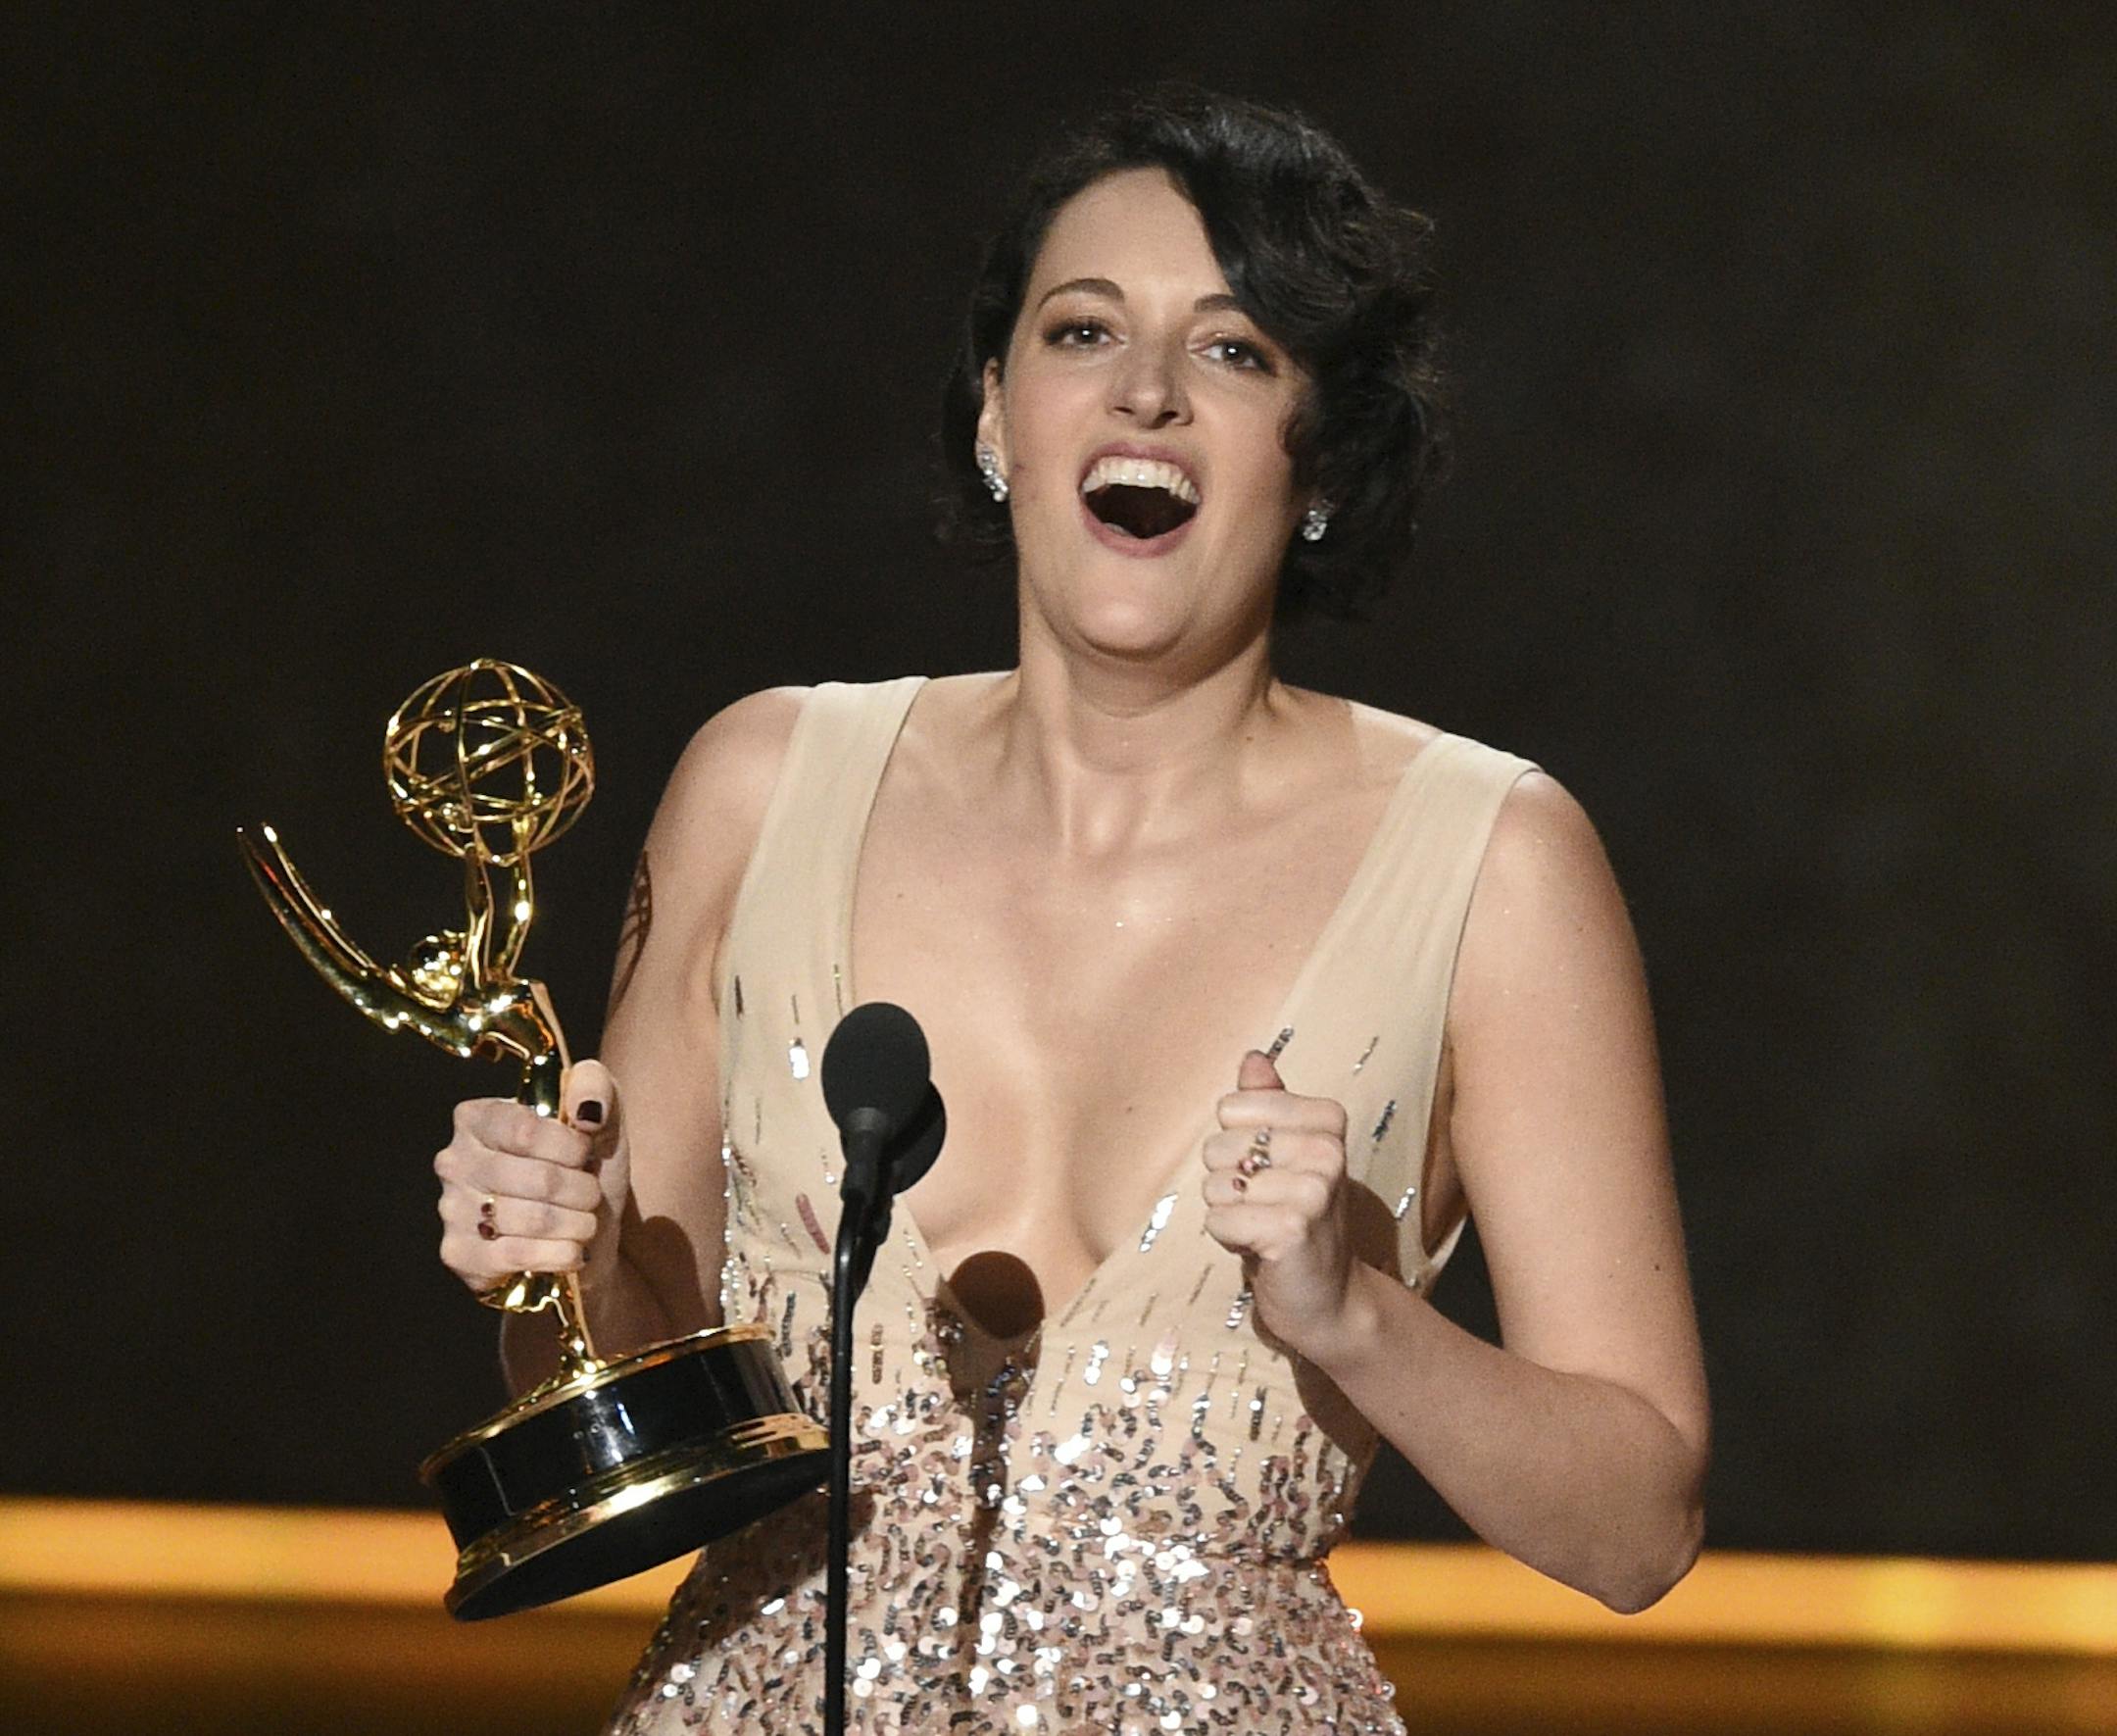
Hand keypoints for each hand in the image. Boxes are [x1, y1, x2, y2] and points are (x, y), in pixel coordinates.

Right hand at [433, 1059, 627, 1296]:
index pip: (525, 1130)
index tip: (586, 1154)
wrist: (586, 1234)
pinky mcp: (459, 1254)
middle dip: (582, 1190)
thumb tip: (586, 1106)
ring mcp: (452, 1210)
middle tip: (591, 1194)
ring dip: (578, 1224)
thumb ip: (595, 1088)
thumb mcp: (600, 1118)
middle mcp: (455, 1161)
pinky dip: (561, 1254)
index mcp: (477, 1118)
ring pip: (534, 1220)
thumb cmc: (584, 1169)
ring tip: (584, 1221)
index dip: (569, 1147)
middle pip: (538, 1179)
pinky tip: (571, 1250)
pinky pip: (518, 1255)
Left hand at [1201, 1049, 1359, 1359]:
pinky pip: (1218, 1220)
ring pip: (1214, 1185)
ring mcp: (1313, 1189)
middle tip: (1266, 1207)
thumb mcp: (1288, 1154)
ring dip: (1229, 1214)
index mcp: (1326, 1119)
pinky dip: (1229, 1240)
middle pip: (1217, 1146)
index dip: (1236, 1145)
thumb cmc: (1299, 1217)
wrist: (1329, 1297)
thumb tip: (1253, 1056)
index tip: (1269, 1173)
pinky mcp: (1291, 1229)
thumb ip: (1268, 1103)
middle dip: (1228, 1183)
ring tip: (1265, 1228)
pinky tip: (1262, 1250)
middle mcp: (1326, 1148)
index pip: (1232, 1107)